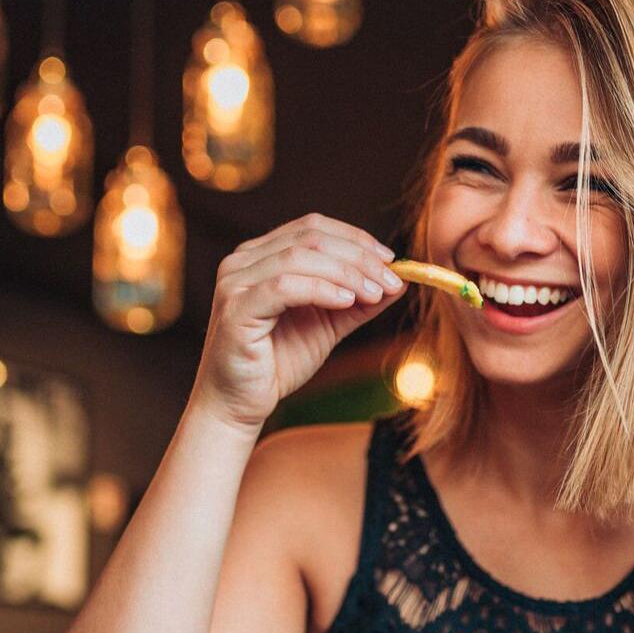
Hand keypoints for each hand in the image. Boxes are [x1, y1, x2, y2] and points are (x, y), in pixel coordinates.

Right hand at [191, 213, 407, 429]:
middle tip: (391, 280)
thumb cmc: (277, 364)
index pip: (313, 227)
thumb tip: (398, 282)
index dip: (356, 238)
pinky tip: (347, 301)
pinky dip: (321, 289)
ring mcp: (235, 282)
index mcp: (262, 256)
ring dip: (346, 273)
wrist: (240, 405)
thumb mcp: (328, 326)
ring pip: (299, 257)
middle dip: (359, 257)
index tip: (390, 260)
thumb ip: (358, 302)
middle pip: (310, 238)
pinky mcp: (235, 309)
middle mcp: (243, 261)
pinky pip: (283, 287)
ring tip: (375, 294)